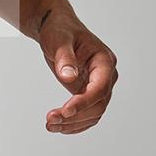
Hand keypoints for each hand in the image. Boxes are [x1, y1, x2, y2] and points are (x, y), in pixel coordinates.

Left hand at [39, 12, 117, 134]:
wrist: (57, 29)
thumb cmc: (60, 30)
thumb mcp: (59, 40)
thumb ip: (65, 57)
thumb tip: (69, 76)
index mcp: (104, 61)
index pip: (99, 88)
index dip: (84, 102)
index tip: (65, 111)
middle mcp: (105, 76)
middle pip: (98, 105)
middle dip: (75, 116)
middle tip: (50, 121)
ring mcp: (98, 86)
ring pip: (93, 113)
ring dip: (73, 124)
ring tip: (50, 125)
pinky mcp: (88, 93)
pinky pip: (87, 114)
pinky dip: (75, 124)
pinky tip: (59, 127)